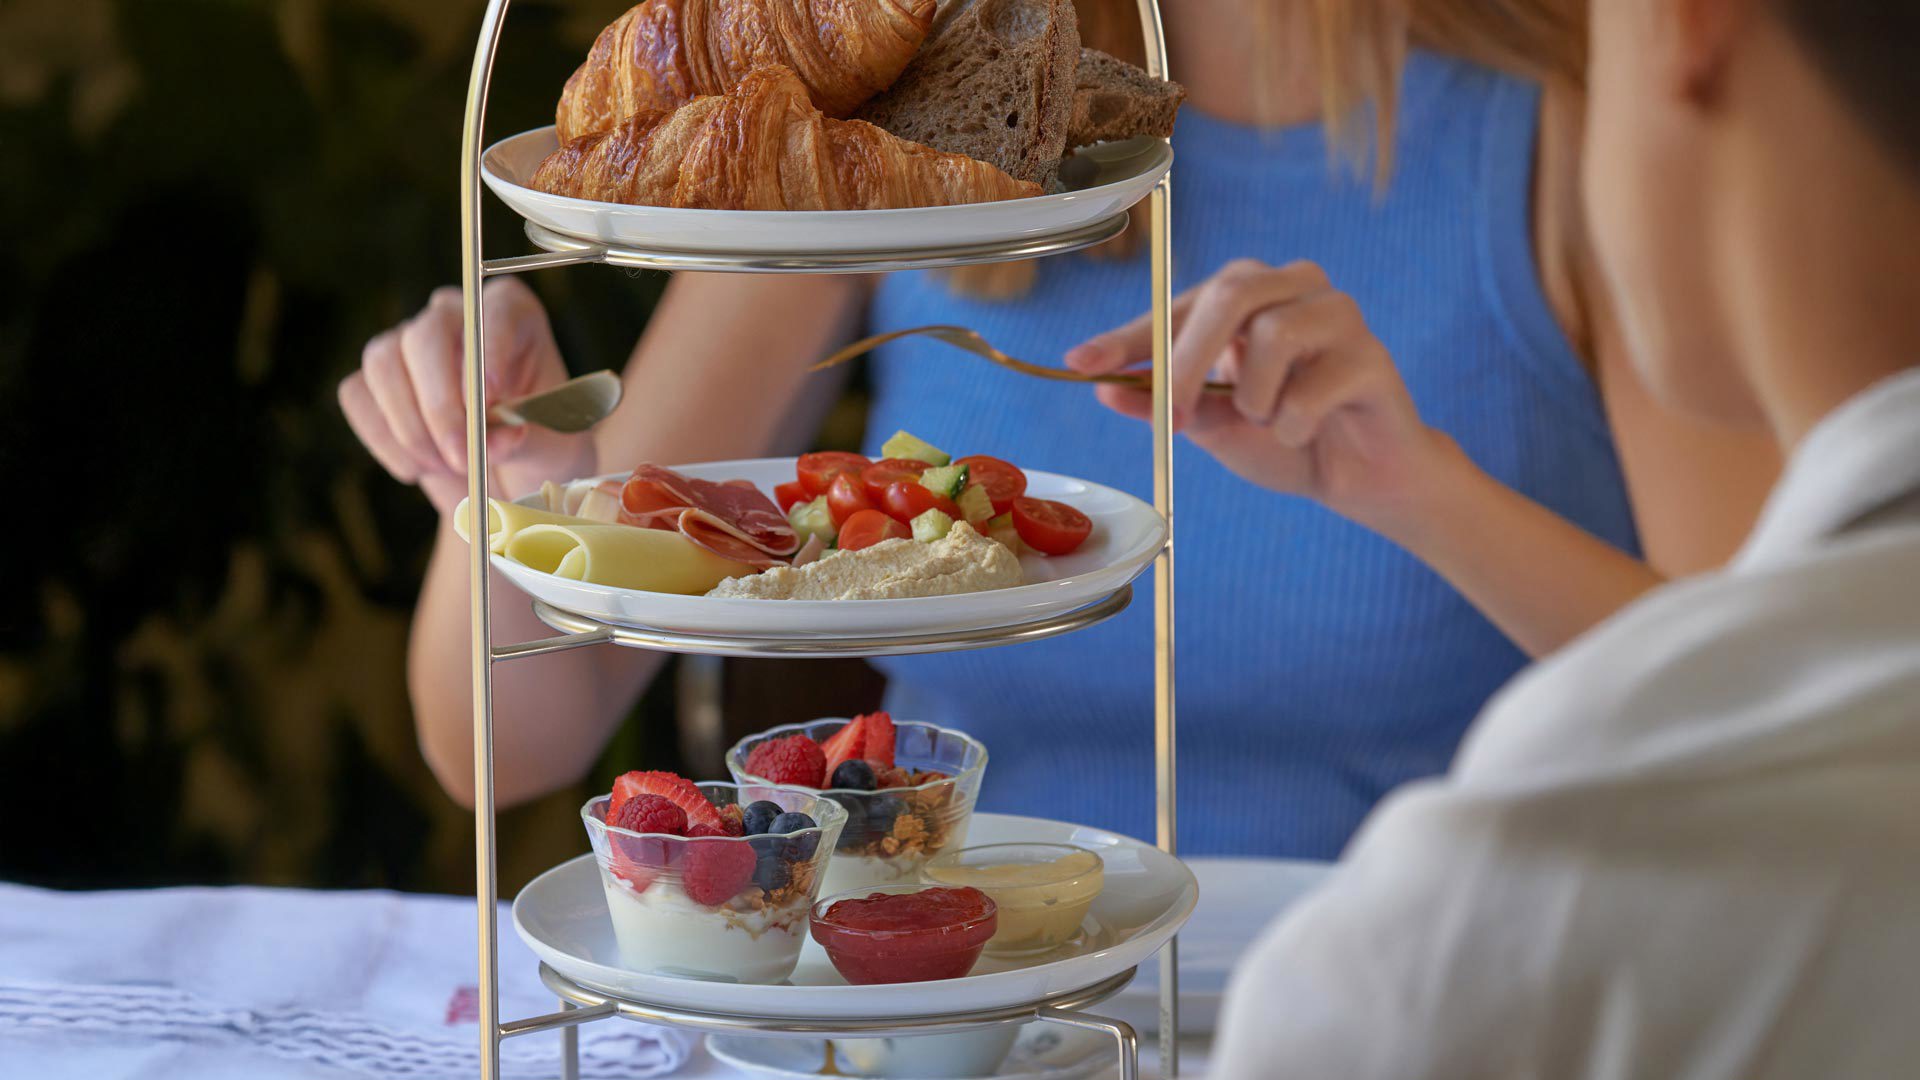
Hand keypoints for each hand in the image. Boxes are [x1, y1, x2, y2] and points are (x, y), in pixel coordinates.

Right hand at [339, 279, 593, 513]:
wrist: (504, 475)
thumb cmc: (537, 445)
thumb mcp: (551, 446)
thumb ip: (528, 436)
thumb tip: (502, 436)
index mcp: (511, 314)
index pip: (494, 313)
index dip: (489, 352)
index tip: (493, 397)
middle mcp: (455, 318)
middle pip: (425, 336)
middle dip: (441, 404)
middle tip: (461, 456)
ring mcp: (407, 343)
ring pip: (383, 363)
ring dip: (411, 426)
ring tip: (446, 468)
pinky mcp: (373, 378)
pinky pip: (358, 396)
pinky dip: (384, 439)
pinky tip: (417, 468)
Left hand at [1066, 259, 1463, 534]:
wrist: (1360, 480)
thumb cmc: (1287, 440)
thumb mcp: (1211, 425)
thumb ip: (1163, 404)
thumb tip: (1102, 388)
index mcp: (1250, 295)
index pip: (1180, 304)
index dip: (1129, 336)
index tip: (1081, 362)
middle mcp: (1295, 287)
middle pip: (1232, 293)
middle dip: (1189, 357)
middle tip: (1175, 415)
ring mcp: (1338, 314)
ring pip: (1273, 338)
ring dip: (1256, 400)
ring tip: (1270, 422)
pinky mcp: (1371, 355)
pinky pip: (1309, 391)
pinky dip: (1292, 427)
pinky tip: (1306, 434)